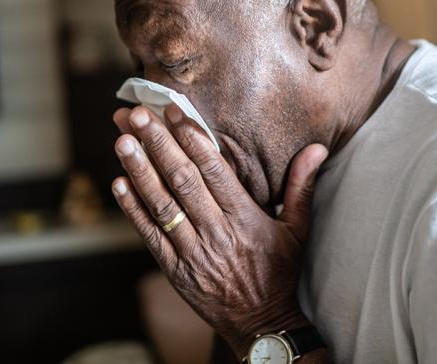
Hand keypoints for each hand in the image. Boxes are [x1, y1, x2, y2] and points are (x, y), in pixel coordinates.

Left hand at [111, 104, 327, 357]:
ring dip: (140, 171)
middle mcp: (217, 232)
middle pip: (183, 181)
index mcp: (245, 218)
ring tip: (122, 141)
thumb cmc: (279, 272)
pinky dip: (133, 210)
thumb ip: (301, 185)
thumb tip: (318, 148)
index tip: (174, 111)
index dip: (193, 138)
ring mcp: (193, 252)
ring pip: (162, 205)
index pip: (215, 171)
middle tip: (137, 115)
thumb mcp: (297, 229)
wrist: (262, 325)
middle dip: (158, 145)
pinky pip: (150, 235)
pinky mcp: (175, 269)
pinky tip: (119, 183)